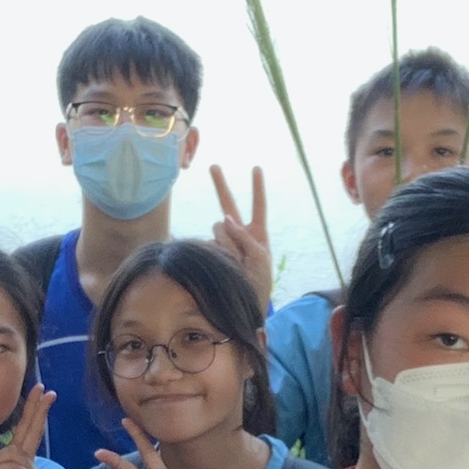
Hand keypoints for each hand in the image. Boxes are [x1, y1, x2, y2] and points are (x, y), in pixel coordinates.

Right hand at [209, 165, 272, 308]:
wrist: (245, 302)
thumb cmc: (259, 281)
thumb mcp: (259, 257)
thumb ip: (244, 236)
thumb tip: (223, 218)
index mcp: (257, 233)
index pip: (258, 206)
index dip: (257, 187)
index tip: (256, 168)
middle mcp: (238, 233)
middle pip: (228, 204)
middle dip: (220, 184)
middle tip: (214, 166)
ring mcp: (223, 242)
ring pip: (218, 228)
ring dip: (226, 241)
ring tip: (235, 262)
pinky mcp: (210, 251)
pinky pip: (209, 243)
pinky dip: (215, 251)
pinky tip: (222, 264)